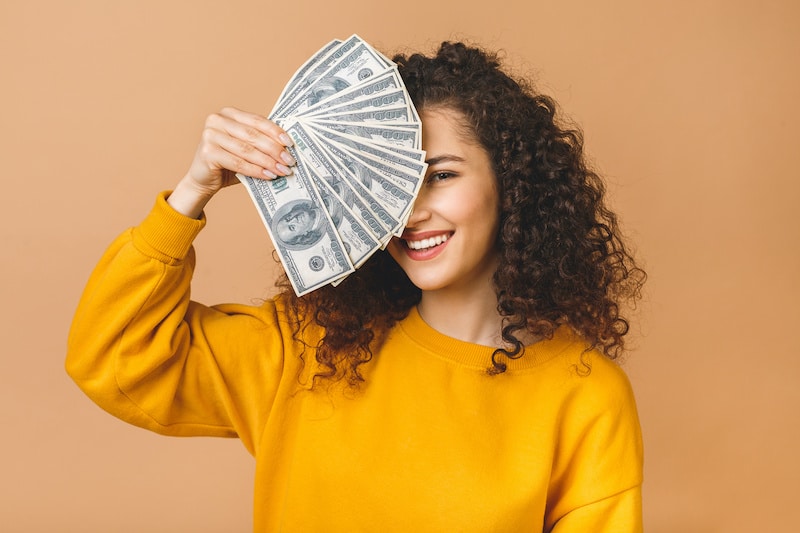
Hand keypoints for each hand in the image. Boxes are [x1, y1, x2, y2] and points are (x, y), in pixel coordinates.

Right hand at [169, 107, 295, 217]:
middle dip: (275, 149)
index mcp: (229, 114)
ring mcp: (210, 135)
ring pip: (247, 150)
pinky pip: (238, 163)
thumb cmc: (228, 163)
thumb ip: (260, 143)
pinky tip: (269, 176)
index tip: (291, 143)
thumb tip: (288, 148)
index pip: (257, 120)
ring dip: (268, 162)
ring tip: (283, 170)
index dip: (275, 131)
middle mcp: (217, 120)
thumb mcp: (245, 148)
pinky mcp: (208, 152)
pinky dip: (256, 170)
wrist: (203, 179)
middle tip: (290, 160)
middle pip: (253, 135)